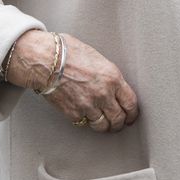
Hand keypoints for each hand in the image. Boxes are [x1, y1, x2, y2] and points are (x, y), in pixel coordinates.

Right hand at [6, 29, 139, 132]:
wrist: (46, 61)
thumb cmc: (70, 52)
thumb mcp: (98, 58)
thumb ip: (108, 74)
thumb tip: (113, 84)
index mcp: (113, 77)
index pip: (130, 102)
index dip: (133, 112)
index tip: (132, 115)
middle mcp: (103, 94)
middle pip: (119, 118)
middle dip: (121, 122)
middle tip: (121, 123)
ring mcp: (88, 106)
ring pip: (103, 126)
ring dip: (106, 127)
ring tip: (107, 125)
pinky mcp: (73, 113)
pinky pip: (85, 124)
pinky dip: (88, 122)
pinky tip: (89, 118)